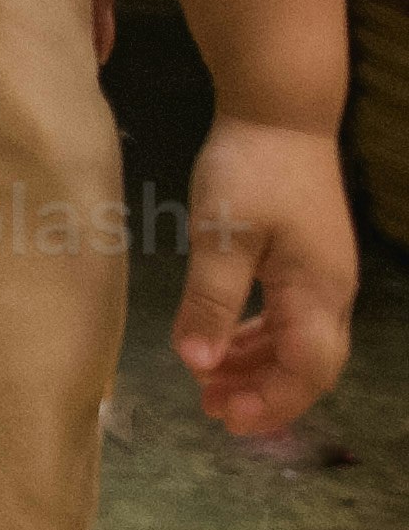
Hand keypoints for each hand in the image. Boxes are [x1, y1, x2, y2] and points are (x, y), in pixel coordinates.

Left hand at [171, 119, 359, 441]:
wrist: (280, 110)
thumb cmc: (251, 168)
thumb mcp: (222, 234)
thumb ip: (212, 301)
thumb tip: (197, 365)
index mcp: (317, 292)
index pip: (306, 371)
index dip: (271, 403)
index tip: (226, 419)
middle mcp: (330, 292)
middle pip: (308, 365)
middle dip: (264, 394)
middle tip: (211, 410)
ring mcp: (322, 275)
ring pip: (296, 341)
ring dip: (257, 367)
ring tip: (208, 385)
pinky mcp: (306, 259)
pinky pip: (288, 315)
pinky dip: (258, 336)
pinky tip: (225, 342)